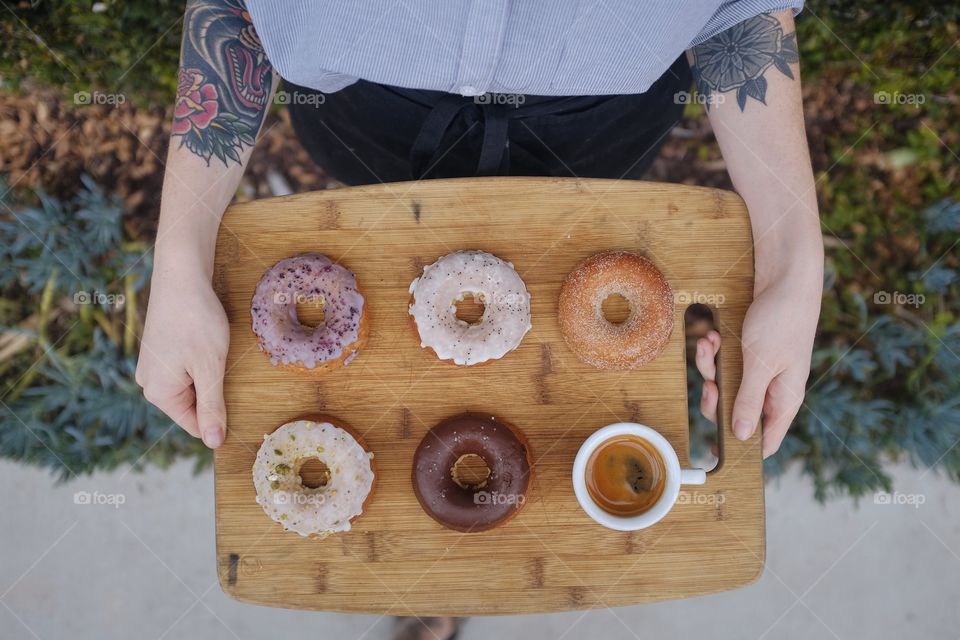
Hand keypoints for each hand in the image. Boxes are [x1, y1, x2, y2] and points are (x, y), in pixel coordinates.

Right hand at [136, 273, 228, 447]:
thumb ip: (212, 407)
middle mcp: (148, 383)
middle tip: (224, 364)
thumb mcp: (210, 369)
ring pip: (190, 385)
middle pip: (191, 405)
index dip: (220, 417)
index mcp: (158, 393)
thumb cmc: (196, 321)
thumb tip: (214, 443)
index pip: (194, 425)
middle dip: (213, 391)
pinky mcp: (159, 351)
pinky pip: (184, 369)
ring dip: (208, 374)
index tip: (237, 398)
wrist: (180, 276)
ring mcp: (151, 365)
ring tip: (214, 350)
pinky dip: (200, 362)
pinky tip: (207, 343)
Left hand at [696, 271, 820, 457]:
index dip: (742, 448)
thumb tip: (741, 435)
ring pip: (726, 384)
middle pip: (736, 412)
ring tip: (708, 345)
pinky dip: (715, 351)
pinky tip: (713, 336)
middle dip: (715, 397)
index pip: (766, 440)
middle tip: (708, 383)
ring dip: (711, 366)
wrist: (786, 277)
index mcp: (785, 399)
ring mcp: (762, 370)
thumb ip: (749, 400)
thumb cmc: (782, 319)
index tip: (714, 451)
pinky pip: (726, 362)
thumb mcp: (761, 364)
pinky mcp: (750, 353)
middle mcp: (774, 388)